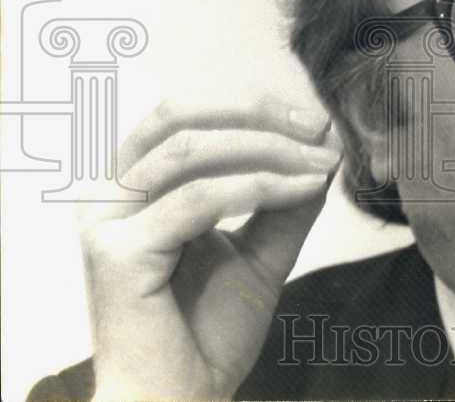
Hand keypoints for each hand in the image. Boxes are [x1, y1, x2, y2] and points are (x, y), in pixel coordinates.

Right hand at [78, 94, 342, 399]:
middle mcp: (108, 195)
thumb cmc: (208, 330)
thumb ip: (285, 200)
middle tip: (316, 128)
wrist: (182, 399)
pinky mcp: (118, 254)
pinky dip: (260, 186)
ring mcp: (106, 223)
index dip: (249, 108)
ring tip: (321, 163)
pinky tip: (304, 189)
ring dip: (268, 148)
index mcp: (131, 186)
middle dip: (256, 115)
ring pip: (191, 151)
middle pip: (179, 118)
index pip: (185, 116)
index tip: (314, 122)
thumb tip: (322, 144)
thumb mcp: (260, 250)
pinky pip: (199, 199)